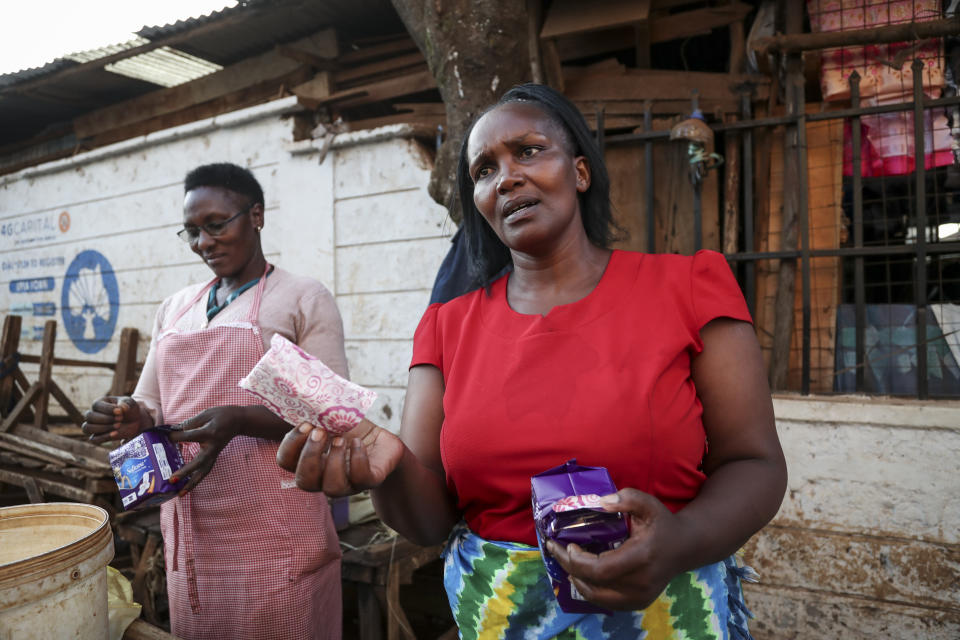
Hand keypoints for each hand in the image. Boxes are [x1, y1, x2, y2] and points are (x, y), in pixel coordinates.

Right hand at [82, 396, 142, 443]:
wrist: (135, 421)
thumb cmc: (129, 409)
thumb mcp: (130, 403)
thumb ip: (125, 404)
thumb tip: (121, 407)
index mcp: (99, 403)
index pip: (95, 405)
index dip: (107, 409)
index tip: (120, 411)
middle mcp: (93, 414)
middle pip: (89, 416)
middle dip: (106, 419)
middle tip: (120, 419)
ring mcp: (94, 426)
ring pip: (87, 428)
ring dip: (102, 428)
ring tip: (118, 426)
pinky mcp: (98, 436)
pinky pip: (94, 439)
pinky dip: (104, 437)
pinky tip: (116, 433)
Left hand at [167, 406, 244, 494]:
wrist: (238, 421)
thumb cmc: (221, 415)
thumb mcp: (206, 414)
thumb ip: (190, 423)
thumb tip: (174, 431)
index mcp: (210, 433)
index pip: (189, 437)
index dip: (176, 436)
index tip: (166, 435)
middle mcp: (212, 446)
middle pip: (198, 462)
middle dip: (185, 472)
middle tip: (172, 480)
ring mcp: (214, 453)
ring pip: (203, 472)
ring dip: (192, 484)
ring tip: (180, 494)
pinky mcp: (214, 457)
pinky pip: (205, 471)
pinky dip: (196, 480)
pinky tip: (187, 488)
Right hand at [276, 419, 403, 496]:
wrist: (380, 440)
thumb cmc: (350, 429)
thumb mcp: (331, 416)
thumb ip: (315, 409)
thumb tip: (302, 386)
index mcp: (308, 461)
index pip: (286, 462)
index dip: (291, 445)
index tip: (306, 425)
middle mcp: (323, 478)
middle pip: (304, 481)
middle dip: (310, 455)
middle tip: (321, 432)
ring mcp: (346, 484)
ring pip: (332, 487)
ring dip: (334, 460)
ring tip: (341, 439)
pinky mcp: (368, 481)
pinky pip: (360, 479)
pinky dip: (358, 458)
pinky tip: (358, 442)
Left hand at [545, 488, 685, 610]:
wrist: (684, 547)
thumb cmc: (662, 523)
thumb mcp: (648, 504)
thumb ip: (627, 498)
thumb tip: (601, 502)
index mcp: (642, 557)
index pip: (601, 569)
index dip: (578, 561)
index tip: (568, 546)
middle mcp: (641, 582)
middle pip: (595, 584)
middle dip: (570, 568)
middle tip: (556, 551)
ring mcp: (640, 597)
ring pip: (598, 597)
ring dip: (577, 581)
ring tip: (565, 563)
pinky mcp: (638, 603)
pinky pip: (607, 602)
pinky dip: (589, 590)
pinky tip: (580, 576)